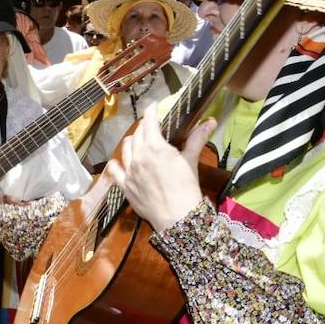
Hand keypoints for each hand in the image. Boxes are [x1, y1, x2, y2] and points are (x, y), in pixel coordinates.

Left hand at [105, 114, 216, 233]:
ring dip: (132, 141)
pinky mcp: (125, 185)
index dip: (152, 111)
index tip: (154, 106)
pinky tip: (118, 161)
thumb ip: (197, 139)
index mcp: (155, 147)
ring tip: (138, 141)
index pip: (149, 122)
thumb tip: (210, 121)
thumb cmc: (186, 188)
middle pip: (138, 134)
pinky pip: (114, 170)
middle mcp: (138, 156)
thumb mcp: (191, 161)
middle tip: (151, 125)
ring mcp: (129, 171)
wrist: (176, 217)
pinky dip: (116, 163)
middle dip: (144, 126)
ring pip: (125, 148)